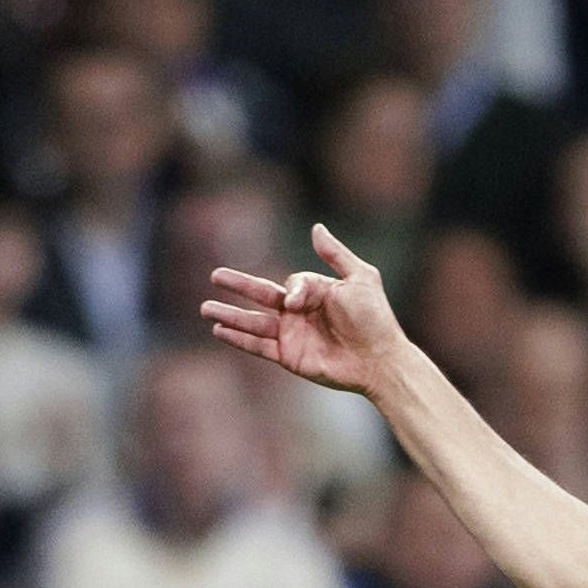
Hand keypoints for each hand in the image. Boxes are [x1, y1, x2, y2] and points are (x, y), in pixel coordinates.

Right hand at [201, 223, 412, 396]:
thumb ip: (335, 255)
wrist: (382, 359)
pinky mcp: (290, 358)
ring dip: (229, 315)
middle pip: (261, 296)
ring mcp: (293, 336)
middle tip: (214, 275)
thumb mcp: (361, 278)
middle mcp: (299, 314)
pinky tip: (219, 331)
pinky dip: (239, 339)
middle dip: (238, 285)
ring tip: (206, 308)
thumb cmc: (376, 319)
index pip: (290, 284)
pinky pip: (259, 347)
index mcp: (315, 293)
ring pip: (254, 323)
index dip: (293, 290)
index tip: (298, 303)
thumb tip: (315, 228)